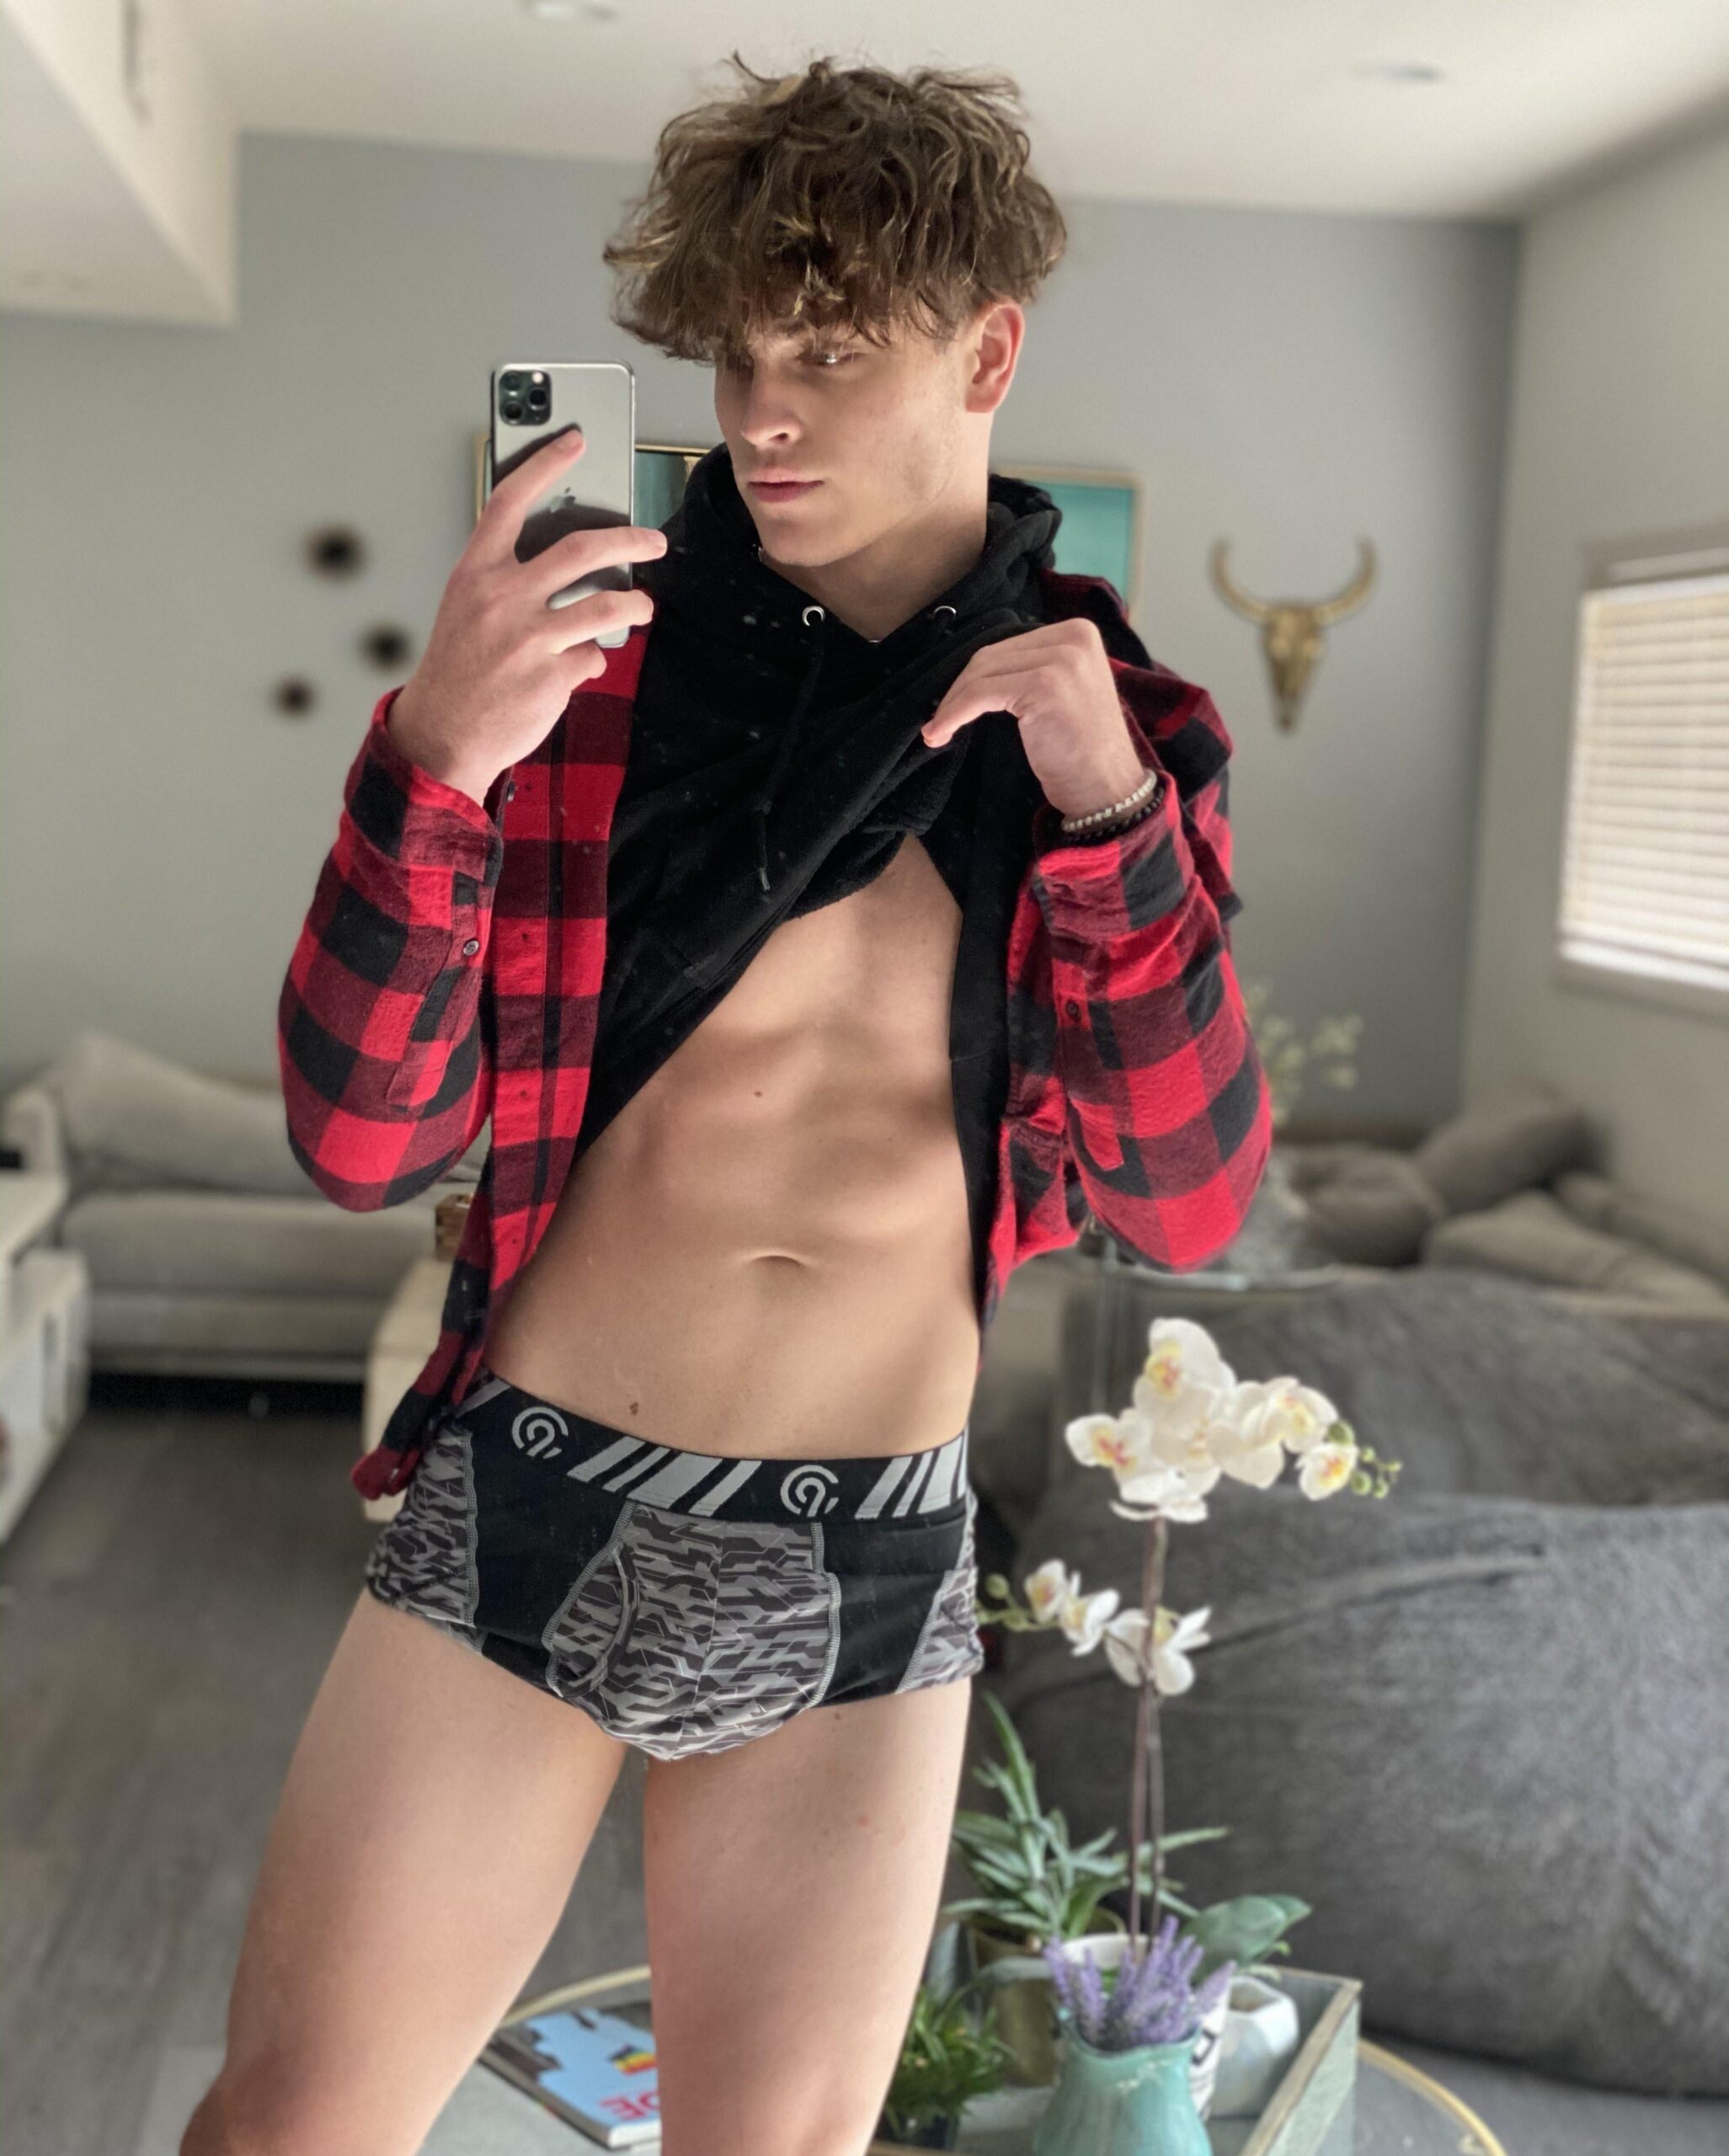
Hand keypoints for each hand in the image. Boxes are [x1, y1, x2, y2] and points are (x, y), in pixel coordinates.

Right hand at [389, 427, 668, 798]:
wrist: (442, 732)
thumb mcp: (467, 607)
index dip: (546, 463)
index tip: (576, 439)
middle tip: (654, 541)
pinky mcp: (553, 675)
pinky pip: (592, 656)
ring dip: (636, 604)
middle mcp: (503, 597)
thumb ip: (508, 578)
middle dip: (632, 540)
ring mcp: (530, 637)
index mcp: (476, 572)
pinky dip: (591, 659)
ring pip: (607, 605)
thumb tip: (568, 561)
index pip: (512, 500)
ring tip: (642, 605)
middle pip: (583, 549)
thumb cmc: (458, 667)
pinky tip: (577, 665)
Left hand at [919, 618, 1146, 819]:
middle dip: (960, 689)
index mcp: (1079, 633)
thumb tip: (977, 669)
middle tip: (940, 720)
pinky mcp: (1043, 684)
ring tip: (938, 731)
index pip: (1009, 646)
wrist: (1107, 787)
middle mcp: (1073, 638)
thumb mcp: (1064, 691)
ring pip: (982, 673)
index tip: (954, 703)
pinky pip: (981, 694)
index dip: (975, 675)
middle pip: (993, 655)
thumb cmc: (1082, 750)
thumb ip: (1033, 668)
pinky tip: (940, 733)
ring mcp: (1061, 660)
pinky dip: (954, 713)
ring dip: (953, 703)